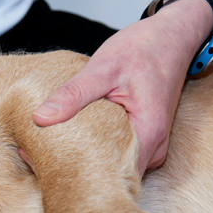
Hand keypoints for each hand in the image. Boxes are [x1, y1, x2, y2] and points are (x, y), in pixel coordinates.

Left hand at [32, 0, 212, 175]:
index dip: (78, 173)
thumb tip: (40, 118)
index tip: (46, 167)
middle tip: (40, 159)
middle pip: (111, 174)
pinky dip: (96, 148)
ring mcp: (150, 145)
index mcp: (149, 133)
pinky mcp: (144, 139)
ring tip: (52, 151)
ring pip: (114, 166)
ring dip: (86, 160)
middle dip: (77, 169)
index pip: (111, 174)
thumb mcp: (103, 68)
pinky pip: (117, 153)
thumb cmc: (144, 49)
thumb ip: (73, 94)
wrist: (172, 37)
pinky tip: (74, 141)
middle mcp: (154, 147)